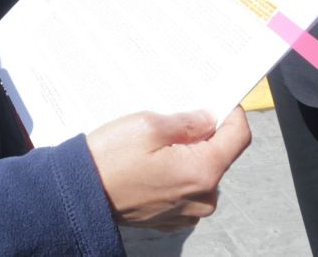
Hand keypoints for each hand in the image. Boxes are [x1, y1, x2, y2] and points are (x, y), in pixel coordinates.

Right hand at [87, 108, 250, 229]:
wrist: (78, 196)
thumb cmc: (108, 161)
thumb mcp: (147, 125)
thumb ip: (186, 121)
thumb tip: (207, 118)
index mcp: (202, 172)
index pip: (238, 137)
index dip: (232, 113)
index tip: (220, 100)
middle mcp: (202, 197)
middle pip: (218, 154)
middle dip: (200, 135)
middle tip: (170, 121)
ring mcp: (186, 211)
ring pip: (198, 171)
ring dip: (183, 154)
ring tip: (151, 145)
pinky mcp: (170, 217)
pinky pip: (182, 187)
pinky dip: (171, 172)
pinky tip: (146, 163)